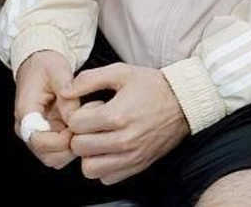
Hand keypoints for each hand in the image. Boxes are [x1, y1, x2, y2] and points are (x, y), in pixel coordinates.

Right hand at [14, 51, 77, 168]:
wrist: (37, 62)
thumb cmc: (45, 65)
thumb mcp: (58, 70)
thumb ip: (66, 93)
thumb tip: (75, 117)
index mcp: (26, 113)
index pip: (38, 141)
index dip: (60, 139)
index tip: (76, 123)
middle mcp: (28, 129)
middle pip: (48, 156)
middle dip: (70, 145)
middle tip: (85, 125)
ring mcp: (38, 134)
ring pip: (56, 158)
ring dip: (74, 147)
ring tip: (85, 124)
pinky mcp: (48, 135)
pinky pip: (61, 151)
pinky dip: (74, 144)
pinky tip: (82, 126)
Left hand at [60, 63, 189, 184]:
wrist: (184, 102)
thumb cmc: (153, 86)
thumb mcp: (121, 72)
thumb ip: (90, 79)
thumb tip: (66, 91)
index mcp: (117, 115)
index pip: (76, 125)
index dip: (77, 115)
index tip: (89, 110)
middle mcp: (124, 140)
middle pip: (80, 148)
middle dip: (80, 134)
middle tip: (91, 125)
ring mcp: (131, 156)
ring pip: (90, 169)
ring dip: (89, 155)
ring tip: (98, 140)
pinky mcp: (138, 165)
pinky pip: (107, 178)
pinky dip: (104, 167)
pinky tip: (109, 150)